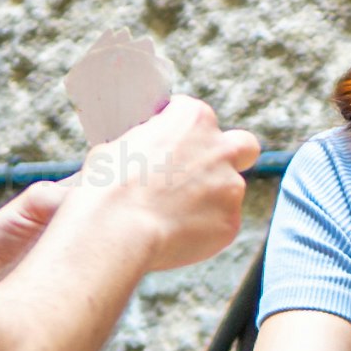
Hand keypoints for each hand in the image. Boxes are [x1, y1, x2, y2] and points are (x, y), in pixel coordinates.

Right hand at [77, 98, 255, 275]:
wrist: (116, 230)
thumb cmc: (108, 185)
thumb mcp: (117, 146)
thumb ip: (145, 144)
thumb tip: (142, 154)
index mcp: (193, 118)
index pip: (195, 115)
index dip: (180, 131)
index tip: (167, 146)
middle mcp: (221, 148)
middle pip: (242, 146)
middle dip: (229, 156)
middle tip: (204, 172)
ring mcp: (230, 187)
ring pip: (229, 191)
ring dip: (209, 199)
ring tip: (171, 215)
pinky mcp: (231, 223)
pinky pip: (220, 223)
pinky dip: (203, 228)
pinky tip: (174, 234)